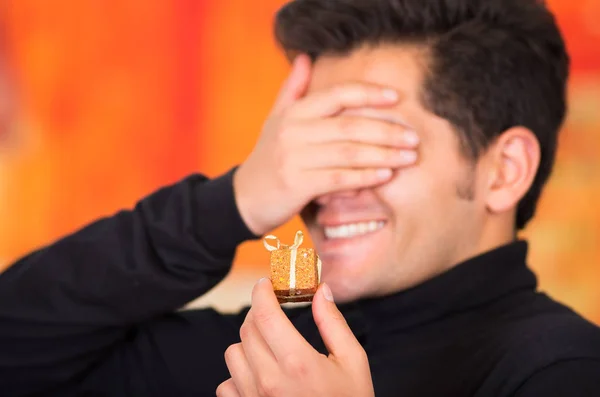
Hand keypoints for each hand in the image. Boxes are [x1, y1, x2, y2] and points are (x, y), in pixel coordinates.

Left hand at [216, 279, 374, 396]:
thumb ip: (334, 323)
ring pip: (233, 353)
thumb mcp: (353, 362)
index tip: (265, 283)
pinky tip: (260, 375)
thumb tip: (321, 291)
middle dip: (259, 313)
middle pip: (247, 330)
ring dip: (248, 343)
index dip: (261, 292)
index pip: (265, 314)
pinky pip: (226, 384)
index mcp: (298, 362)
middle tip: (273, 310)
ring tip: (270, 347)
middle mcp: (270, 380)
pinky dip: (238, 375)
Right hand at [233, 54, 418, 234]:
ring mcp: (294, 158)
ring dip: (383, 155)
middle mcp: (293, 131)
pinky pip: (339, 179)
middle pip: (350, 126)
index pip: (337, 95)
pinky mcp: (297, 184)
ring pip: (348, 152)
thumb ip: (292, 90)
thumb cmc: (268, 158)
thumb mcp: (276, 120)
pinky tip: (385, 176)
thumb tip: (306, 58)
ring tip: (408, 157)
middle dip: (387, 131)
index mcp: (294, 113)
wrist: (245, 198)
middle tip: (414, 137)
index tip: (397, 98)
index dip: (369, 94)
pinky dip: (365, 177)